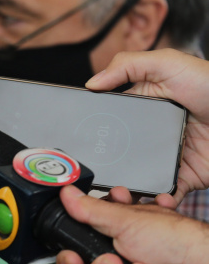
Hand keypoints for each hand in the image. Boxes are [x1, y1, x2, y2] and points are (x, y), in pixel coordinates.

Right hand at [87, 49, 208, 201]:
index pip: (109, 120)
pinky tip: (149, 201)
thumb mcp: (167, 62)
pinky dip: (156, 201)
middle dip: (105, 166)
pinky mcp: (184, 176)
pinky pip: (164, 192)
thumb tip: (92, 84)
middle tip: (93, 176)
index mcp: (142, 107)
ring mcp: (166, 157)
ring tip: (118, 194)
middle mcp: (150, 134)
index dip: (93, 130)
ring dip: (126, 187)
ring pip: (136, 176)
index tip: (79, 142)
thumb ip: (127, 65)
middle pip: (118, 153)